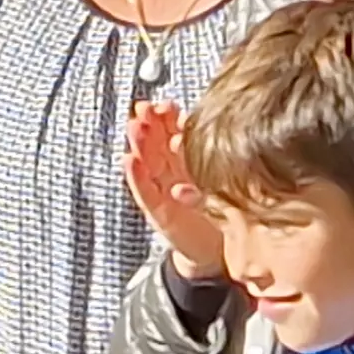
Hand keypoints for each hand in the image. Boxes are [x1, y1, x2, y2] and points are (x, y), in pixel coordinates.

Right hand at [123, 101, 224, 280]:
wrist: (217, 250)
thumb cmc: (220, 210)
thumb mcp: (220, 176)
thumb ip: (215, 153)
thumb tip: (223, 121)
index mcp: (186, 161)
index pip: (173, 134)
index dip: (167, 118)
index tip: (164, 103)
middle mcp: (172, 173)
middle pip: (157, 144)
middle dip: (149, 125)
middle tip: (144, 109)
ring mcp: (163, 192)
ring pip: (147, 163)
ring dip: (138, 144)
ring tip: (133, 127)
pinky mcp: (159, 212)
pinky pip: (145, 192)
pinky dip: (136, 177)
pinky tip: (129, 161)